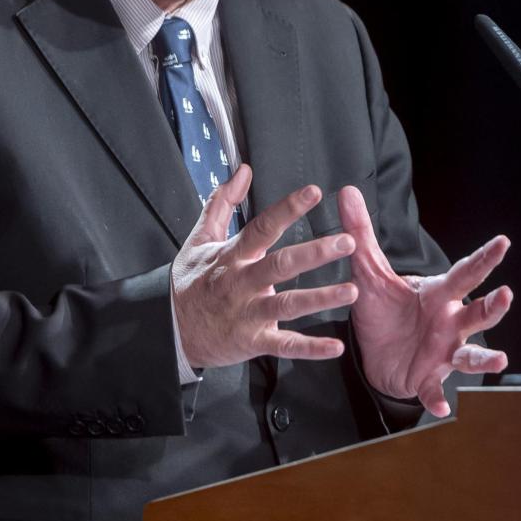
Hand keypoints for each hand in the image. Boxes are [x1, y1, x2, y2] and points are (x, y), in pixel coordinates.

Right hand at [171, 164, 359, 368]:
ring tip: (352, 291)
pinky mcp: (252, 341)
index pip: (262, 227)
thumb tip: (242, 172)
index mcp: (232, 255)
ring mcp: (247, 314)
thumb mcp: (199, 239)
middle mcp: (241, 283)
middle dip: (315, 253)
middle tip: (347, 242)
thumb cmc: (189, 283)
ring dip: (321, 298)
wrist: (169, 330)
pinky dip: (310, 348)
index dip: (288, 209)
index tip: (314, 193)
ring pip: (287, 304)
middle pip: (280, 264)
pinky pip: (284, 346)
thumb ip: (222, 203)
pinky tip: (335, 346)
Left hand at [339, 185, 511, 416]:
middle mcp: (449, 323)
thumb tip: (347, 192)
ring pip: (469, 354)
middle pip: (477, 313)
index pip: (464, 272)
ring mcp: (442, 353)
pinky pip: (435, 390)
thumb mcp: (369, 272)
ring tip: (496, 360)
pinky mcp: (427, 378)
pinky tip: (442, 407)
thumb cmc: (386, 311)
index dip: (484, 258)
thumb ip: (361, 234)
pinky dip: (438, 398)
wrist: (377, 355)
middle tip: (505, 295)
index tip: (502, 242)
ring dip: (483, 358)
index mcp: (438, 294)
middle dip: (492, 306)